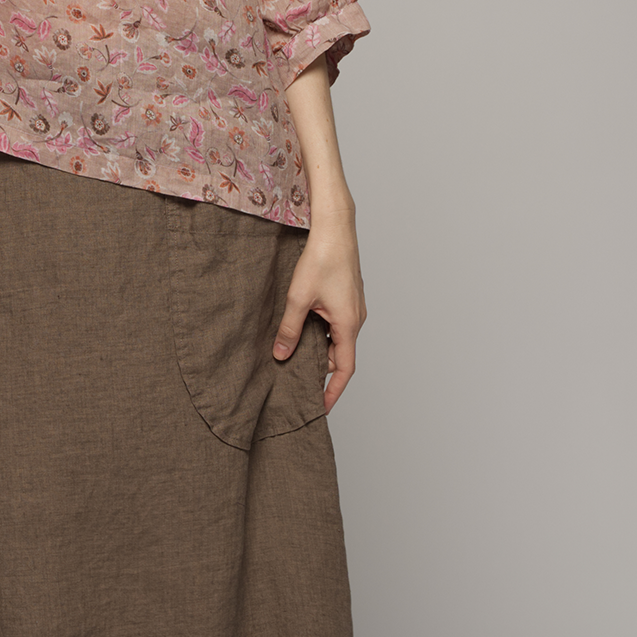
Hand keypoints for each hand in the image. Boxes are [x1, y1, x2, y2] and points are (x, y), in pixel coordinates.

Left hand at [272, 214, 365, 412]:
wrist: (335, 228)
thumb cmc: (321, 259)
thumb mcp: (298, 298)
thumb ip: (290, 329)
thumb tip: (280, 354)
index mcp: (348, 324)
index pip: (345, 369)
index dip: (333, 391)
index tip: (321, 408)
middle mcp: (356, 318)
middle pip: (339, 355)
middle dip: (320, 370)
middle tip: (295, 378)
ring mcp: (354, 307)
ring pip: (337, 339)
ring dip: (319, 349)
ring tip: (294, 353)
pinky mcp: (348, 297)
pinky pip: (337, 324)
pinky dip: (322, 333)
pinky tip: (303, 327)